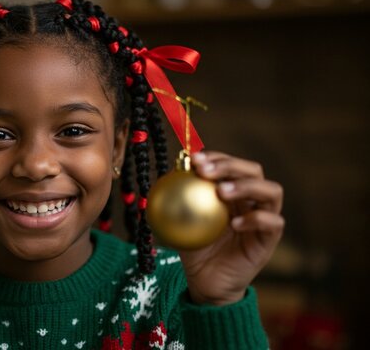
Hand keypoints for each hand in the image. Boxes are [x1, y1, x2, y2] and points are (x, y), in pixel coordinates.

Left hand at [179, 151, 283, 305]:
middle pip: (253, 171)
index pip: (230, 164)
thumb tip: (165, 174)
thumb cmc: (193, 247)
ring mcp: (264, 218)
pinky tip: (234, 223)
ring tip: (222, 191)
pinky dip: (256, 218)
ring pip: (271, 191)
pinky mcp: (270, 240)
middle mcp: (251, 200)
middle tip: (206, 171)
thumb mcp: (179, 221)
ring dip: (246, 186)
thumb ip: (176, 198)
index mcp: (231, 191)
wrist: (204, 282)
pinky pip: (273, 223)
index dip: (216, 157)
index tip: (194, 158)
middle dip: (230, 165)